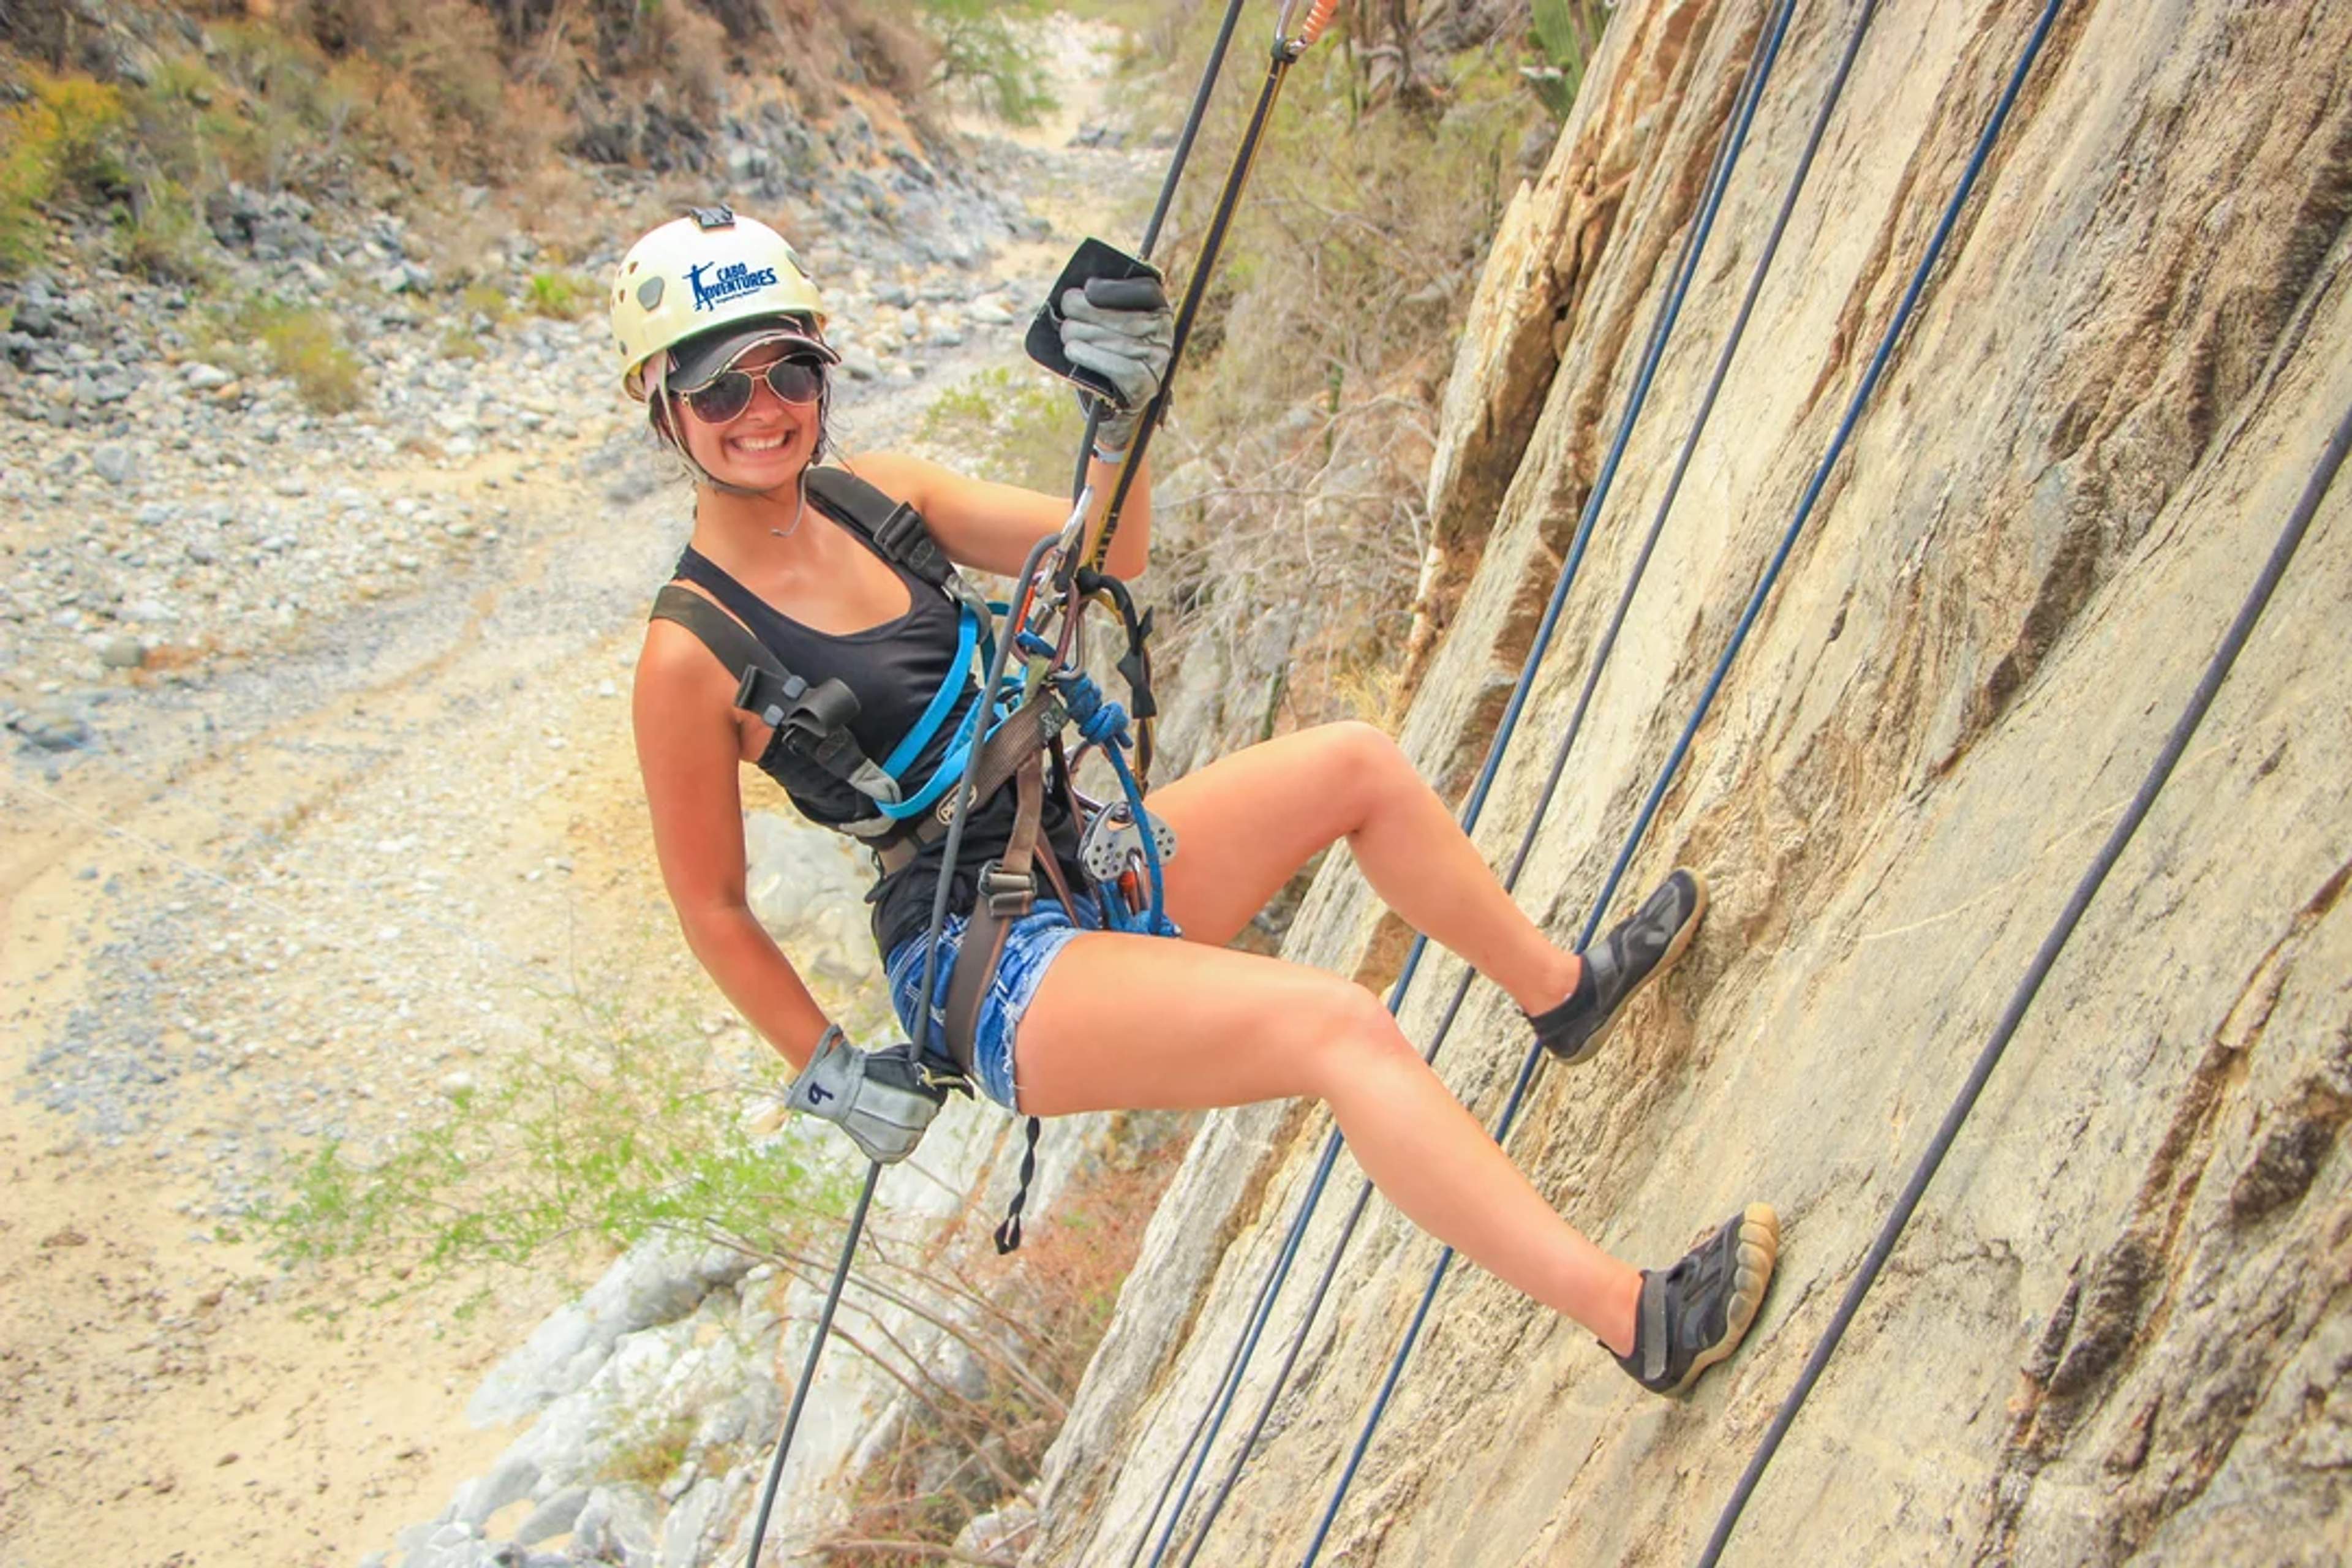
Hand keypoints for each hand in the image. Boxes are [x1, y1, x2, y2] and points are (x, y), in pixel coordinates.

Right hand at [785, 1027, 956, 1163]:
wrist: (840, 1087)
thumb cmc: (875, 1067)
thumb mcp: (908, 1058)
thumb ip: (933, 1066)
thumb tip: (956, 1073)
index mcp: (925, 1099)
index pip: (939, 1096)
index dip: (926, 1088)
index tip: (910, 1084)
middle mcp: (916, 1123)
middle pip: (928, 1116)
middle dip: (918, 1106)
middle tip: (895, 1096)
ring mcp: (901, 1142)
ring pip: (915, 1133)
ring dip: (907, 1123)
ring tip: (886, 1109)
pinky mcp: (887, 1154)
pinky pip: (900, 1150)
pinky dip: (895, 1139)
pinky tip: (883, 1124)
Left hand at [1058, 273, 1173, 454]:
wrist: (1113, 407)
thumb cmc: (1104, 356)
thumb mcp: (1107, 325)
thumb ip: (1101, 305)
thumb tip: (1073, 295)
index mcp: (1159, 311)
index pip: (1145, 291)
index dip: (1114, 288)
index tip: (1087, 288)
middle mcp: (1164, 335)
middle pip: (1123, 317)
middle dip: (1088, 312)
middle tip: (1066, 312)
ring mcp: (1158, 361)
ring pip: (1116, 341)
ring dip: (1083, 334)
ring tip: (1066, 334)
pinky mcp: (1146, 385)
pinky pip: (1117, 367)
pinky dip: (1090, 357)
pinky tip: (1072, 351)